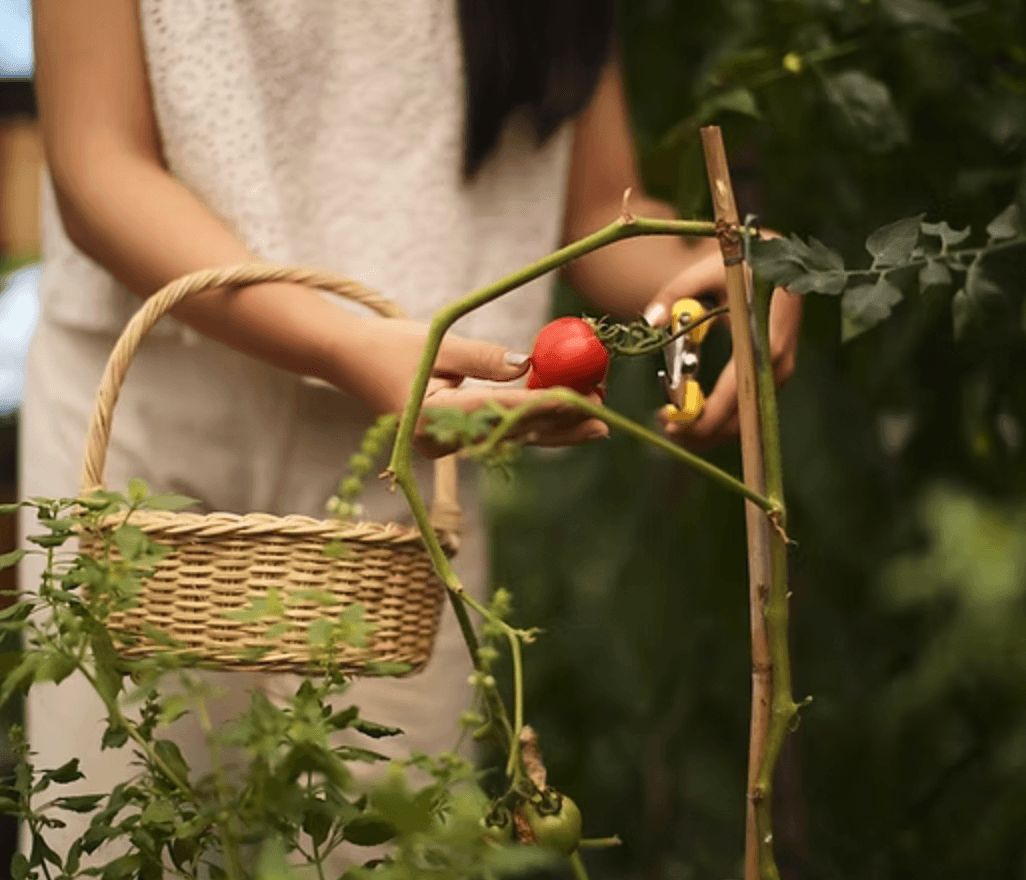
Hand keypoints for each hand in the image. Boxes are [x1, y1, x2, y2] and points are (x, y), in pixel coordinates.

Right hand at [331, 317, 608, 457]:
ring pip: (508, 437)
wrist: (349, 361)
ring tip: (593, 419)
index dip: (547, 405)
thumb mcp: (439, 343)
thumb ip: (485, 358)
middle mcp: (440, 440)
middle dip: (559, 425)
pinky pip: (496, 432)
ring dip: (550, 426)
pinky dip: (528, 422)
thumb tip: (530, 366)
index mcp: (433, 418)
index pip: (502, 411)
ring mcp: (445, 444)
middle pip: (512, 434)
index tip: (583, 400)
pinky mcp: (450, 438)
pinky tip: (560, 417)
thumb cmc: (389, 346)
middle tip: (603, 418)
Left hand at [642, 249, 801, 450]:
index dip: (705, 416)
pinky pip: (748, 408)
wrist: (776, 258)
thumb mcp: (706, 270)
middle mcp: (776, 361)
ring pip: (746, 419)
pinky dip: (721, 418)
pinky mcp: (773, 374)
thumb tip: (650, 320)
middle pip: (742, 417)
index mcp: (762, 337)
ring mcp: (778, 370)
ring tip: (671, 423)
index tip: (672, 425)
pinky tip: (692, 413)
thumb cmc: (740, 264)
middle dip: (702, 431)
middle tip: (664, 427)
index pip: (735, 391)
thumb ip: (675, 293)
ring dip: (709, 429)